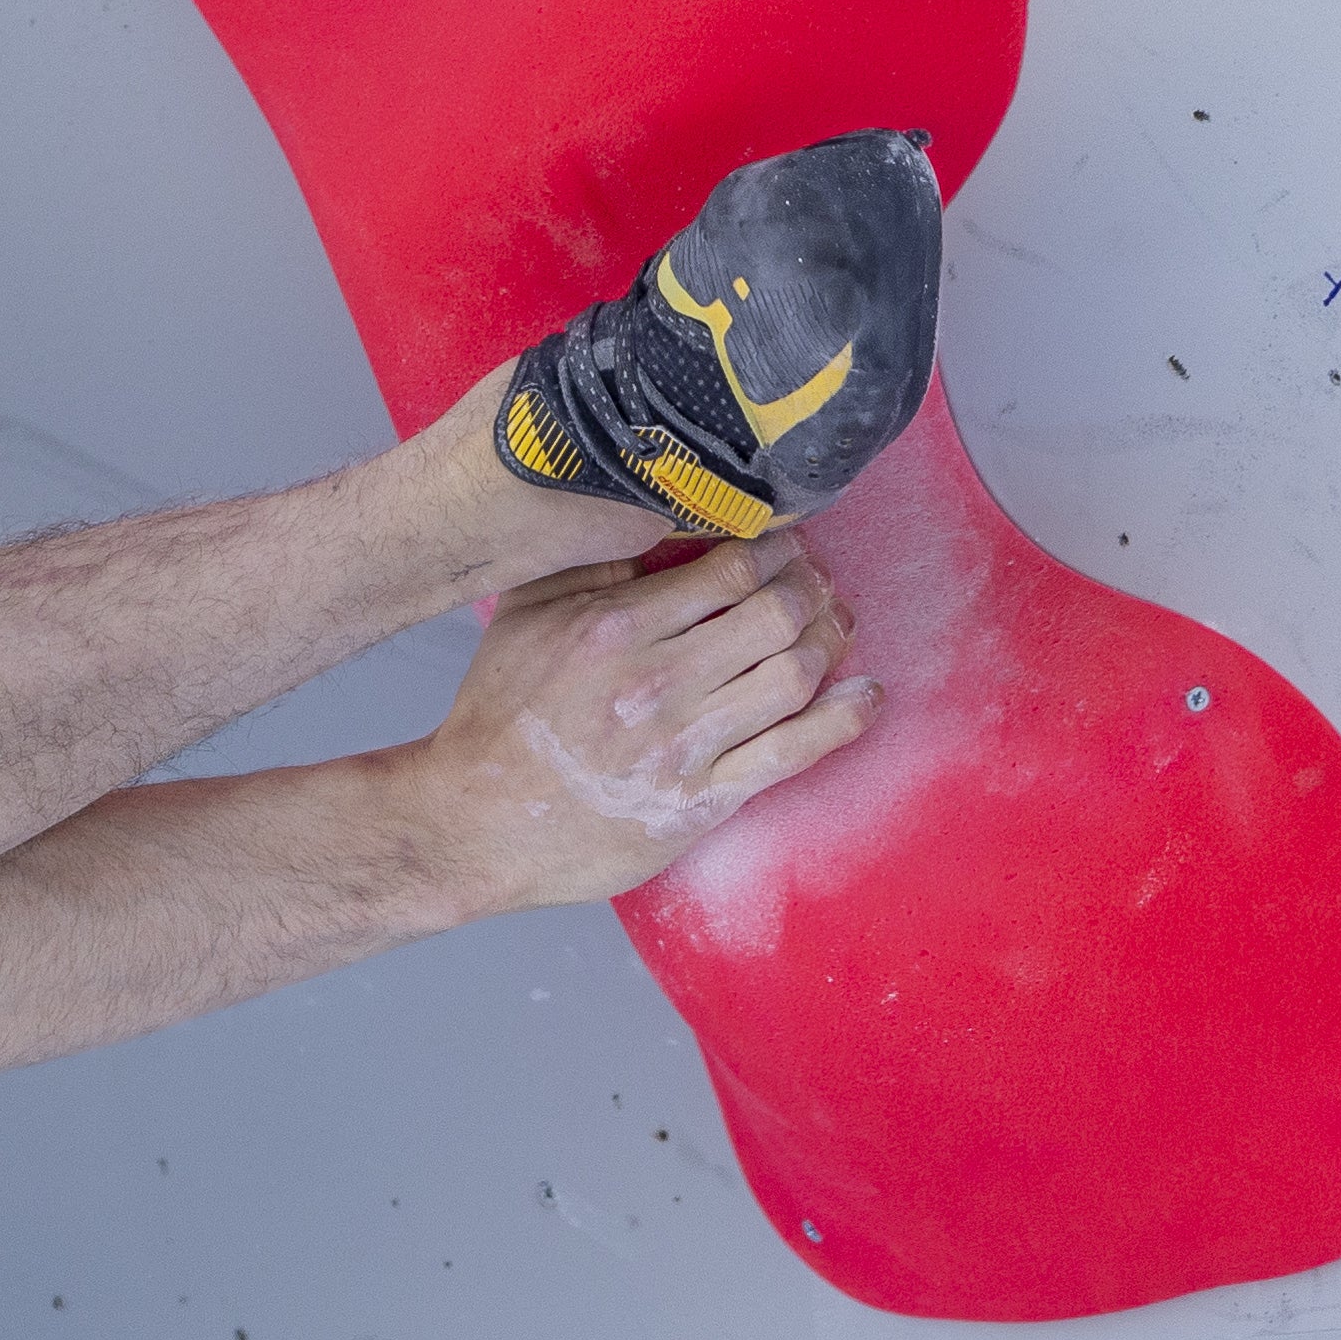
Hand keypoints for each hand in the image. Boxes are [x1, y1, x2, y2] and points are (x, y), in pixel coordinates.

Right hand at [408, 531, 870, 912]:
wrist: (474, 822)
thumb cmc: (498, 716)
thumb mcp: (521, 616)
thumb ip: (587, 562)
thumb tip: (655, 517)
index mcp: (614, 626)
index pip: (734, 566)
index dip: (779, 549)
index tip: (788, 547)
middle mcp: (655, 682)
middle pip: (778, 614)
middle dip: (813, 591)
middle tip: (818, 586)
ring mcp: (682, 745)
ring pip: (795, 675)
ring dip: (831, 643)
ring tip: (836, 629)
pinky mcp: (700, 802)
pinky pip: (794, 753)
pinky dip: (845, 720)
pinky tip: (866, 698)